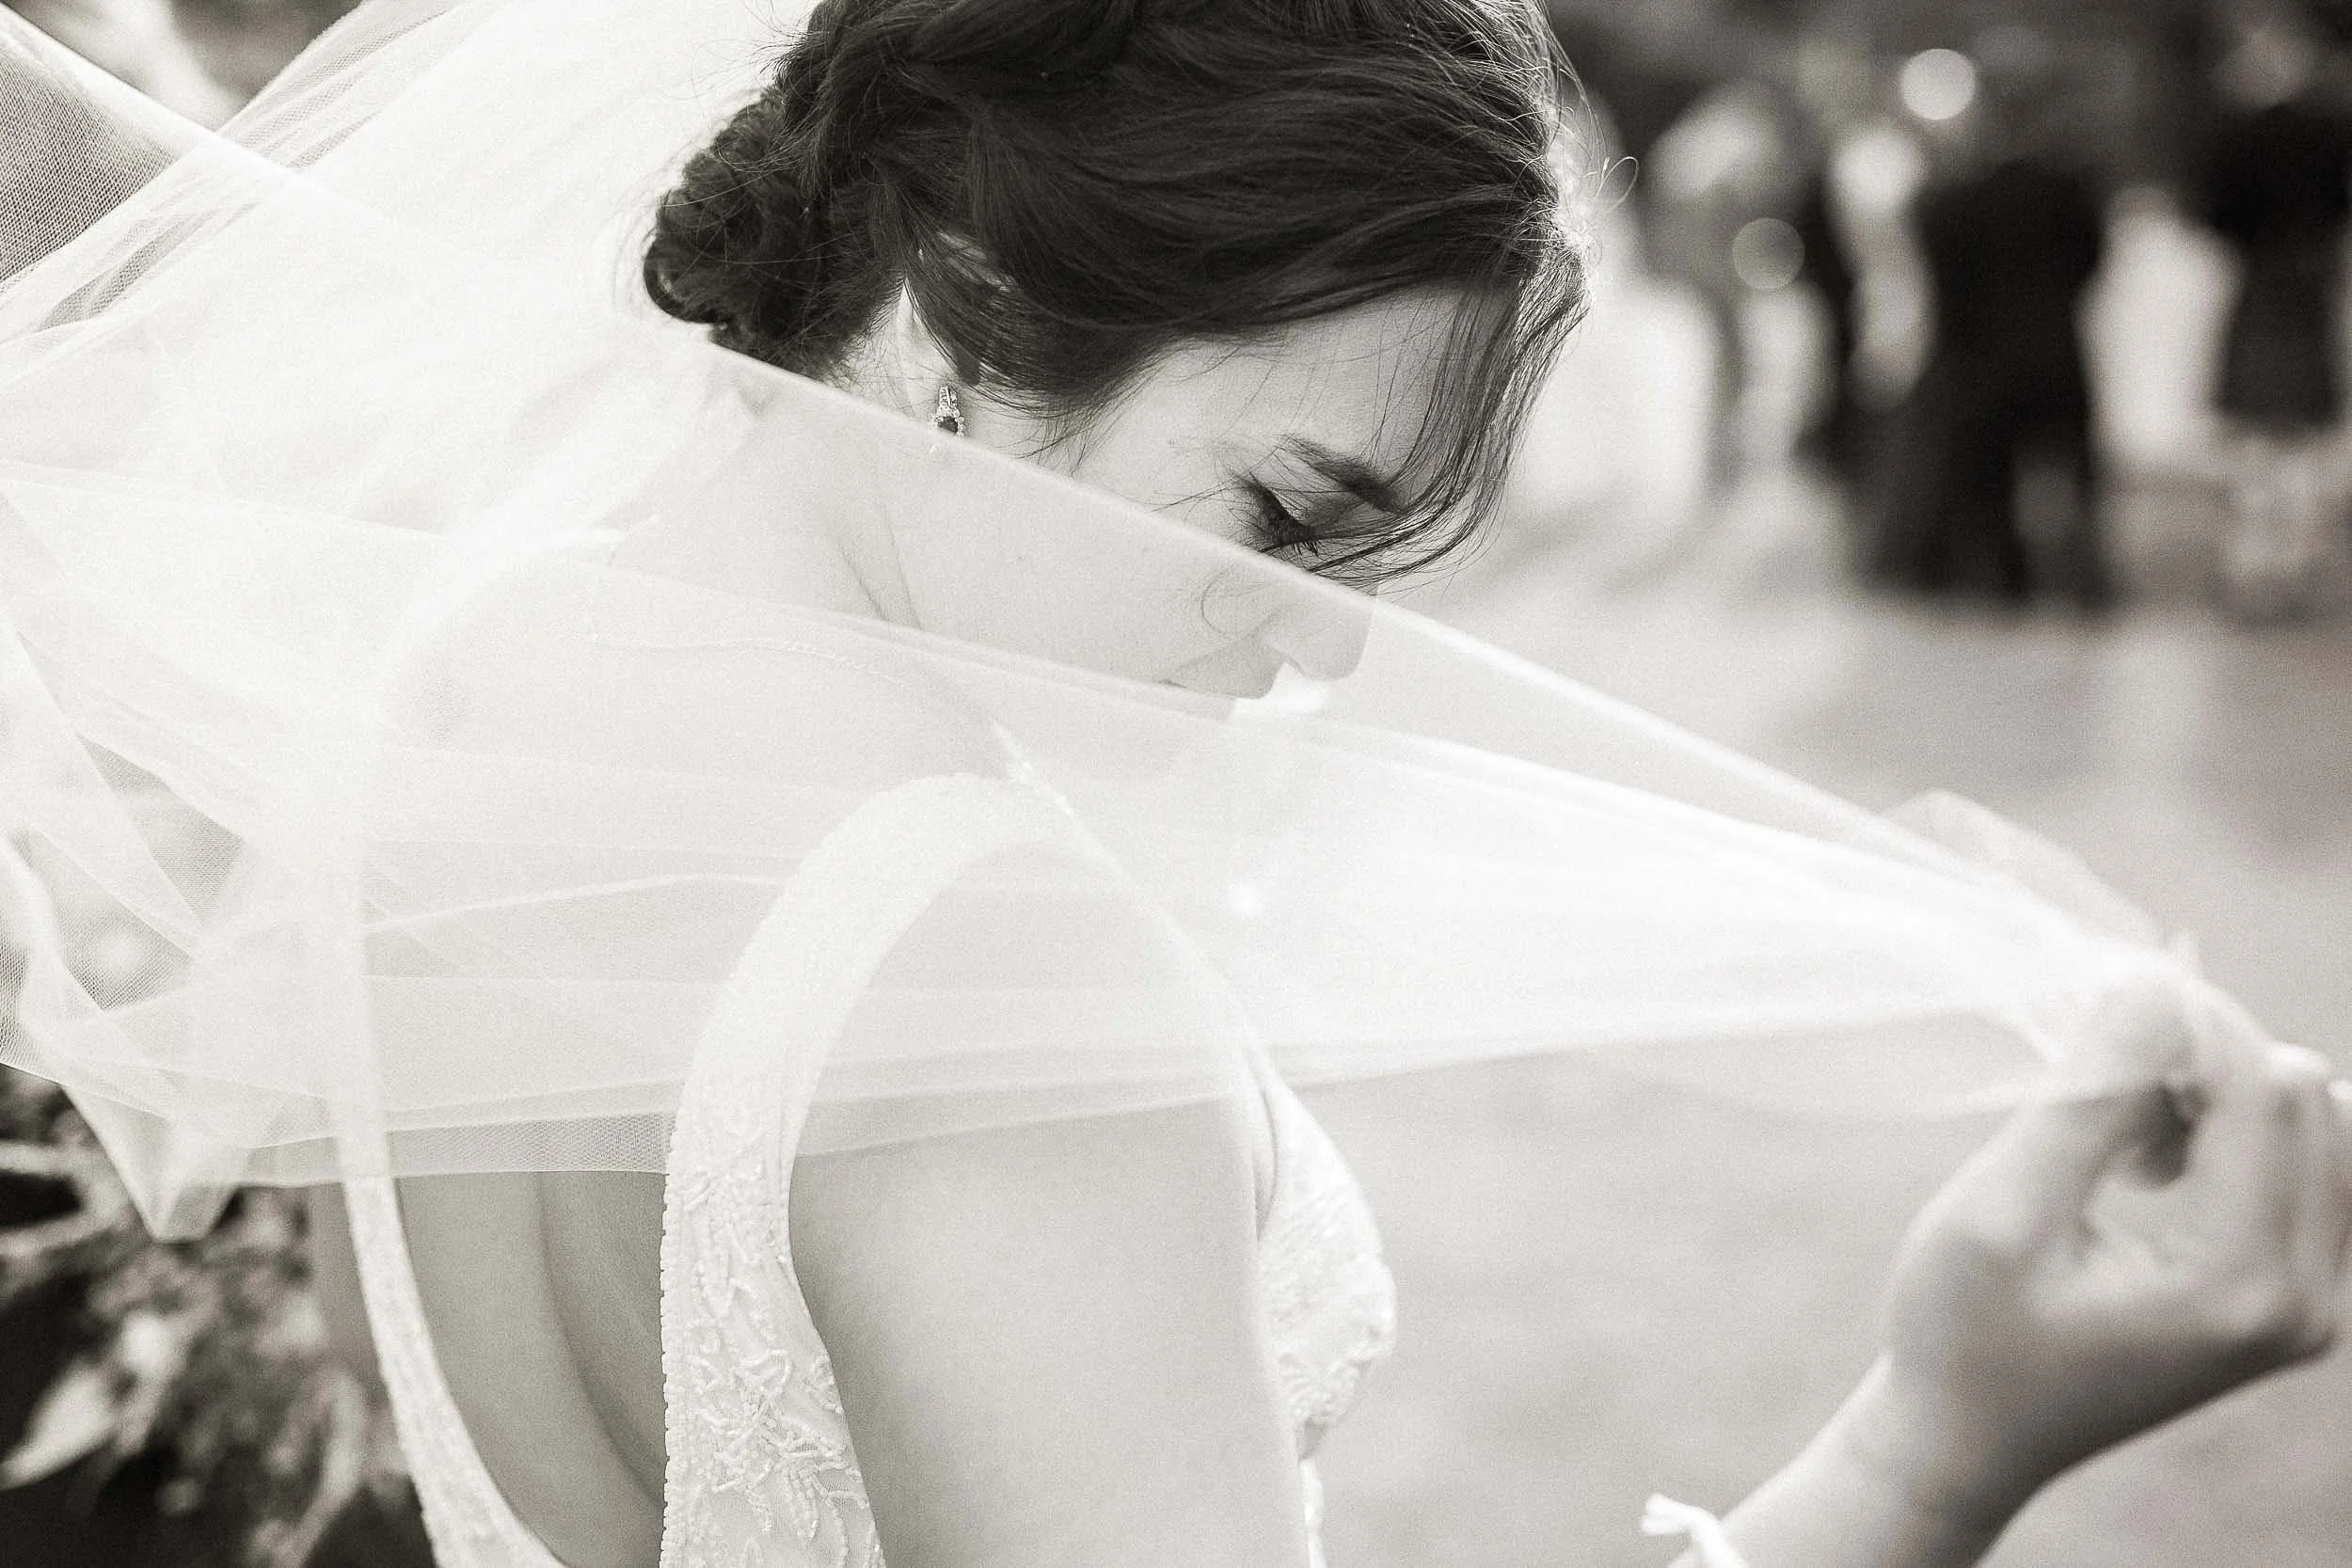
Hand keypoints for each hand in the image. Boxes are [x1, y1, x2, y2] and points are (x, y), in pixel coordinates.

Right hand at [1861, 977, 2351, 1530]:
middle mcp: (2304, 1300)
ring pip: (2309, 1117)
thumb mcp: (2000, 1211)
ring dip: (2215, 1091)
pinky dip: (2226, 1129)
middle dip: (2201, 1055)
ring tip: (2114, 1132)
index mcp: (2239, 1285)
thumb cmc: (1960, 1331)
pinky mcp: (2291, 1296)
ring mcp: (2307, 1303)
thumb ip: (2089, 1098)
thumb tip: (2157, 979)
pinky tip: (2141, 1161)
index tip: (2093, 1000)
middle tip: (2091, 1077)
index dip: (2187, 1020)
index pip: (2266, 1087)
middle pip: (2304, 1094)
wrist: (1964, 1439)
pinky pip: (2300, 1162)